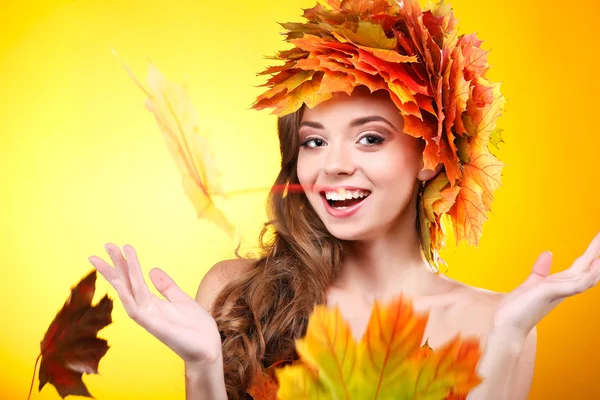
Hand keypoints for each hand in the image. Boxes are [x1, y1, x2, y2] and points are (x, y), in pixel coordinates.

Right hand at [88, 243, 221, 365]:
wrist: (207, 348)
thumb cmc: (195, 328)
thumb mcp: (181, 299)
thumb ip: (166, 286)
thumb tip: (153, 270)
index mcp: (152, 303)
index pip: (133, 280)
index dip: (124, 264)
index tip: (116, 247)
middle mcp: (146, 309)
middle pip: (126, 284)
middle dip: (116, 265)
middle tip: (106, 244)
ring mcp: (148, 318)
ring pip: (129, 292)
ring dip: (120, 275)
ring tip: (113, 256)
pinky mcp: (155, 326)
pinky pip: (137, 308)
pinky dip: (128, 296)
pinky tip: (121, 283)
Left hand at [492, 232, 599, 339]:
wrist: (507, 327)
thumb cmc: (517, 309)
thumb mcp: (532, 283)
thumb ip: (541, 270)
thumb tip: (548, 253)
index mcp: (560, 285)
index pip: (581, 265)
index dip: (592, 253)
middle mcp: (564, 288)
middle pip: (587, 267)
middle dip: (597, 252)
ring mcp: (560, 292)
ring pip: (587, 275)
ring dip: (598, 262)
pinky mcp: (553, 293)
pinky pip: (576, 284)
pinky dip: (589, 275)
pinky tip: (598, 265)